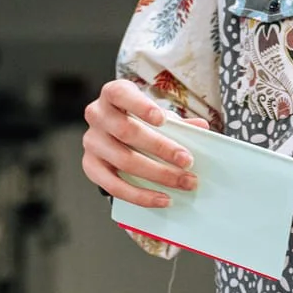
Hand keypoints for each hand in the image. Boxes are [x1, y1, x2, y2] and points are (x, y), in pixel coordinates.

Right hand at [81, 78, 206, 208]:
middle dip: (161, 148)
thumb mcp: (156, 115)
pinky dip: (141, 195)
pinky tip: (162, 199)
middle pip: (126, 131)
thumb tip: (201, 127)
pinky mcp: (90, 166)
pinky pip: (114, 186)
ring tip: (183, 182)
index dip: (140, 106)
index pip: (120, 94)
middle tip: (187, 161)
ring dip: (158, 174)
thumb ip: (177, 121)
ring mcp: (91, 142)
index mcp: (112, 94)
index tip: (162, 119)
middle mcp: (97, 115)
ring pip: (123, 160)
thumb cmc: (139, 120)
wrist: (114, 135)